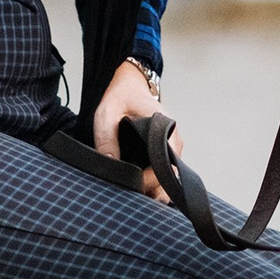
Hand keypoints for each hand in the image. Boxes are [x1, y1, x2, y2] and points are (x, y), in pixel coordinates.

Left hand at [93, 58, 181, 202]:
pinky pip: (165, 169)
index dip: (149, 179)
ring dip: (154, 185)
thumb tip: (110, 165)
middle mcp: (173, 136)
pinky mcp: (167, 147)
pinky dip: (154, 179)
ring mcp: (172, 143)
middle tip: (133, 194)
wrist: (128, 84)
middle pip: (170, 172)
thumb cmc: (119, 96)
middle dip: (153, 187)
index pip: (165, 163)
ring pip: (169, 173)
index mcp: (163, 125)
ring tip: (135, 192)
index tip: (133, 184)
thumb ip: (106, 139)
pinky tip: (139, 185)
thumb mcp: (106, 114)